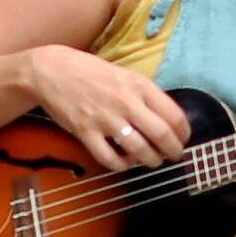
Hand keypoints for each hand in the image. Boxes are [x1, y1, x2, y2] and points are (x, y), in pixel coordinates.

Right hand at [22, 43, 195, 170]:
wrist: (51, 71)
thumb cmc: (90, 71)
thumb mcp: (125, 74)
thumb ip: (145, 94)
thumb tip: (166, 117)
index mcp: (139, 85)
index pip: (174, 115)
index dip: (184, 133)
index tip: (183, 139)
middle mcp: (126, 102)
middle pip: (162, 135)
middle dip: (173, 151)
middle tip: (174, 156)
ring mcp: (106, 119)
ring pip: (140, 150)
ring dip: (151, 161)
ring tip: (152, 161)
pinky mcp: (86, 133)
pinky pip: (110, 159)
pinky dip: (122, 165)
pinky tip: (125, 162)